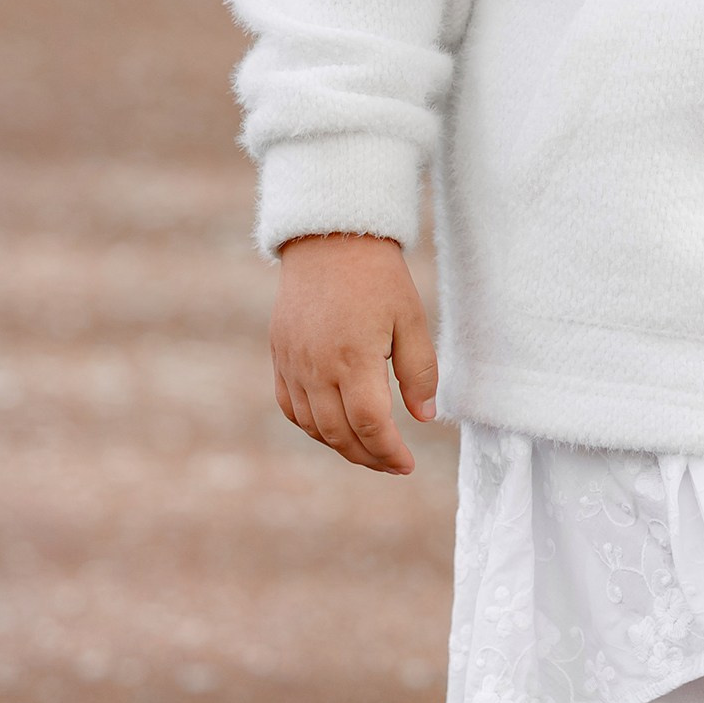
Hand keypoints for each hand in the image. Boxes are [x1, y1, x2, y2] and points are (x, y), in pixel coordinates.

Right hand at [270, 233, 438, 474]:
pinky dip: (311, 426)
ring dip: (340, 446)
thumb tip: (423, 417)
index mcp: (354, 358)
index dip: (389, 453)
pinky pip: (290, 406)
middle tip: (391, 463)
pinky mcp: (280, 354)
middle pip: (339, 434)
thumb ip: (419, 371)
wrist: (330, 238)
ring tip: (368, 449)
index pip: (371, 426)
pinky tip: (333, 427)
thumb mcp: (411, 318)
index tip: (406, 464)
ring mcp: (293, 362)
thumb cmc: (377, 276)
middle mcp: (317, 367)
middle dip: (368, 457)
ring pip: (312, 426)